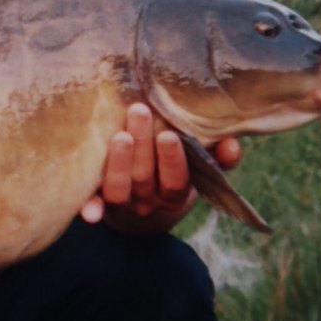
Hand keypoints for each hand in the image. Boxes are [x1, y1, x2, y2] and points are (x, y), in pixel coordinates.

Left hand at [80, 103, 241, 234]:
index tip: (169, 135)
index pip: (175, 181)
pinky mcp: (98, 201)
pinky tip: (87, 209)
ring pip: (118, 189)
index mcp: (174, 195)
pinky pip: (93, 203)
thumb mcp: (200, 168)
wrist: (143, 206)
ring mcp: (122, 203)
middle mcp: (147, 201)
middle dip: (142, 146)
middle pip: (144, 178)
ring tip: (118, 134)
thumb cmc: (174, 172)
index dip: (173, 161)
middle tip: (138, 111)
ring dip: (118, 163)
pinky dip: (90, 206)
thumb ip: (217, 157)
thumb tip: (232, 144)